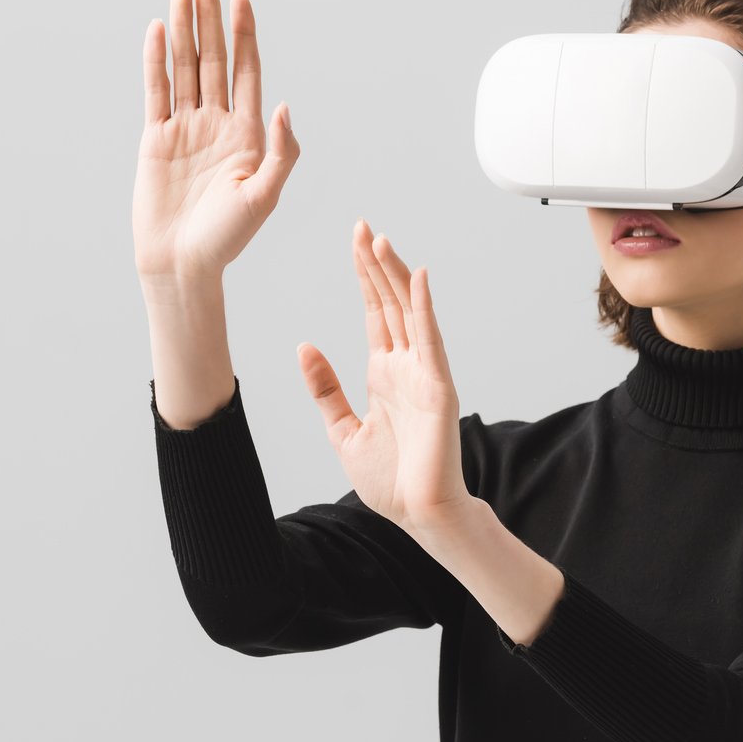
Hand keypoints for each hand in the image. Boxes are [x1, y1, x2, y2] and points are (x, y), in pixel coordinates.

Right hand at [133, 0, 297, 282]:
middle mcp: (218, 124)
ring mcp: (185, 128)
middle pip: (213, 59)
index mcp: (249, 134)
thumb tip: (285, 105)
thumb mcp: (264, 196)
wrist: (182, 265)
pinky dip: (155, 60)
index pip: (247, 72)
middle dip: (211, 19)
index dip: (245, 34)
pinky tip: (157, 29)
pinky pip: (156, 91)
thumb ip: (281, 152)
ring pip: (184, 68)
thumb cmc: (227, 238)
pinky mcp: (156, 138)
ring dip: (183, 29)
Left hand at [298, 221, 473, 535]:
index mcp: (384, 374)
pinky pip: (430, 339)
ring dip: (396, 275)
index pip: (373, 313)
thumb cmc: (390, 480)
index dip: (364, 277)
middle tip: (362, 226)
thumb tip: (304, 347)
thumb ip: (325, 388)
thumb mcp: (342, 430)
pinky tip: (417, 278)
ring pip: (409, 312)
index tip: (355, 243)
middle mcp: (406, 366)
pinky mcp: (438, 387)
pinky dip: (424, 307)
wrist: (419, 514)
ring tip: (380, 240)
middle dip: (375, 264)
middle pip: (389, 303)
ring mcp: (424, 374)